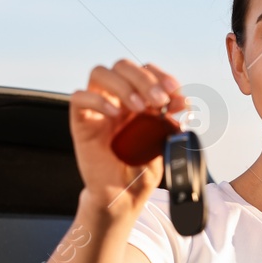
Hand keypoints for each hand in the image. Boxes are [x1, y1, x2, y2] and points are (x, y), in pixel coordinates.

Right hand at [68, 59, 188, 215]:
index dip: (159, 75)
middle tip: (159, 101)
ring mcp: (97, 108)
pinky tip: (115, 115)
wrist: (123, 196)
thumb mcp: (162, 142)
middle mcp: (116, 99)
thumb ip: (169, 120)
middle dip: (144, 79)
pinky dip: (98, 100)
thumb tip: (182, 101)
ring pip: (100, 73)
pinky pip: (79, 97)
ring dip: (123, 85)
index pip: (144, 70)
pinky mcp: (81, 122)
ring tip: (139, 108)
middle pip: (123, 66)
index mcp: (137, 99)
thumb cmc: (140, 169)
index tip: (175, 91)